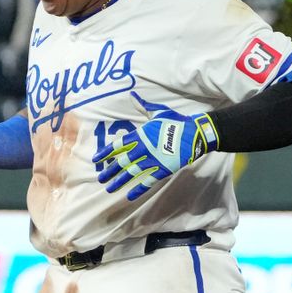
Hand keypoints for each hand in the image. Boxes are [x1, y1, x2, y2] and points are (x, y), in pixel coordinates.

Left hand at [92, 92, 218, 200]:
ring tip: (109, 188)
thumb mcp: (158, 112)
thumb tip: (133, 96)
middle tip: (100, 178)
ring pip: (132, 173)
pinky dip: (139, 189)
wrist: (195, 133)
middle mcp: (144, 148)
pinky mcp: (163, 169)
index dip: (106, 152)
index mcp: (141, 135)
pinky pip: (148, 181)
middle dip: (110, 170)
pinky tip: (130, 196)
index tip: (96, 159)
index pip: (119, 145)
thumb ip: (143, 107)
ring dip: (120, 181)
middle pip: (122, 161)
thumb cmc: (176, 121)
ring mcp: (153, 160)